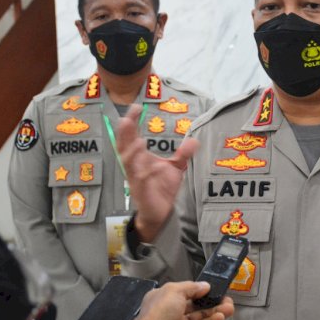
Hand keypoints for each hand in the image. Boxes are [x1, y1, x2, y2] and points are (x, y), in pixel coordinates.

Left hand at [101, 281, 233, 319]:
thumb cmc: (156, 315)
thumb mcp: (174, 290)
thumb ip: (192, 287)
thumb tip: (204, 286)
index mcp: (165, 298)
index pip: (187, 291)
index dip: (200, 290)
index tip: (213, 288)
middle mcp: (173, 312)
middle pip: (198, 304)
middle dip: (212, 301)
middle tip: (225, 298)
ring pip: (203, 316)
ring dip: (217, 311)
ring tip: (228, 307)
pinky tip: (221, 317)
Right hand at [117, 104, 199, 241]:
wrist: (160, 212)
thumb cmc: (162, 188)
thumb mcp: (175, 168)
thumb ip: (183, 154)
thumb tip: (195, 140)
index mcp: (139, 157)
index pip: (131, 136)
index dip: (131, 122)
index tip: (136, 107)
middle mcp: (134, 165)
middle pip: (124, 146)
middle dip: (124, 133)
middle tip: (127, 119)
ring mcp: (136, 178)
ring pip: (129, 163)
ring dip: (132, 152)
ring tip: (139, 141)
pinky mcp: (141, 191)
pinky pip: (141, 181)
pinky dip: (145, 173)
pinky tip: (152, 167)